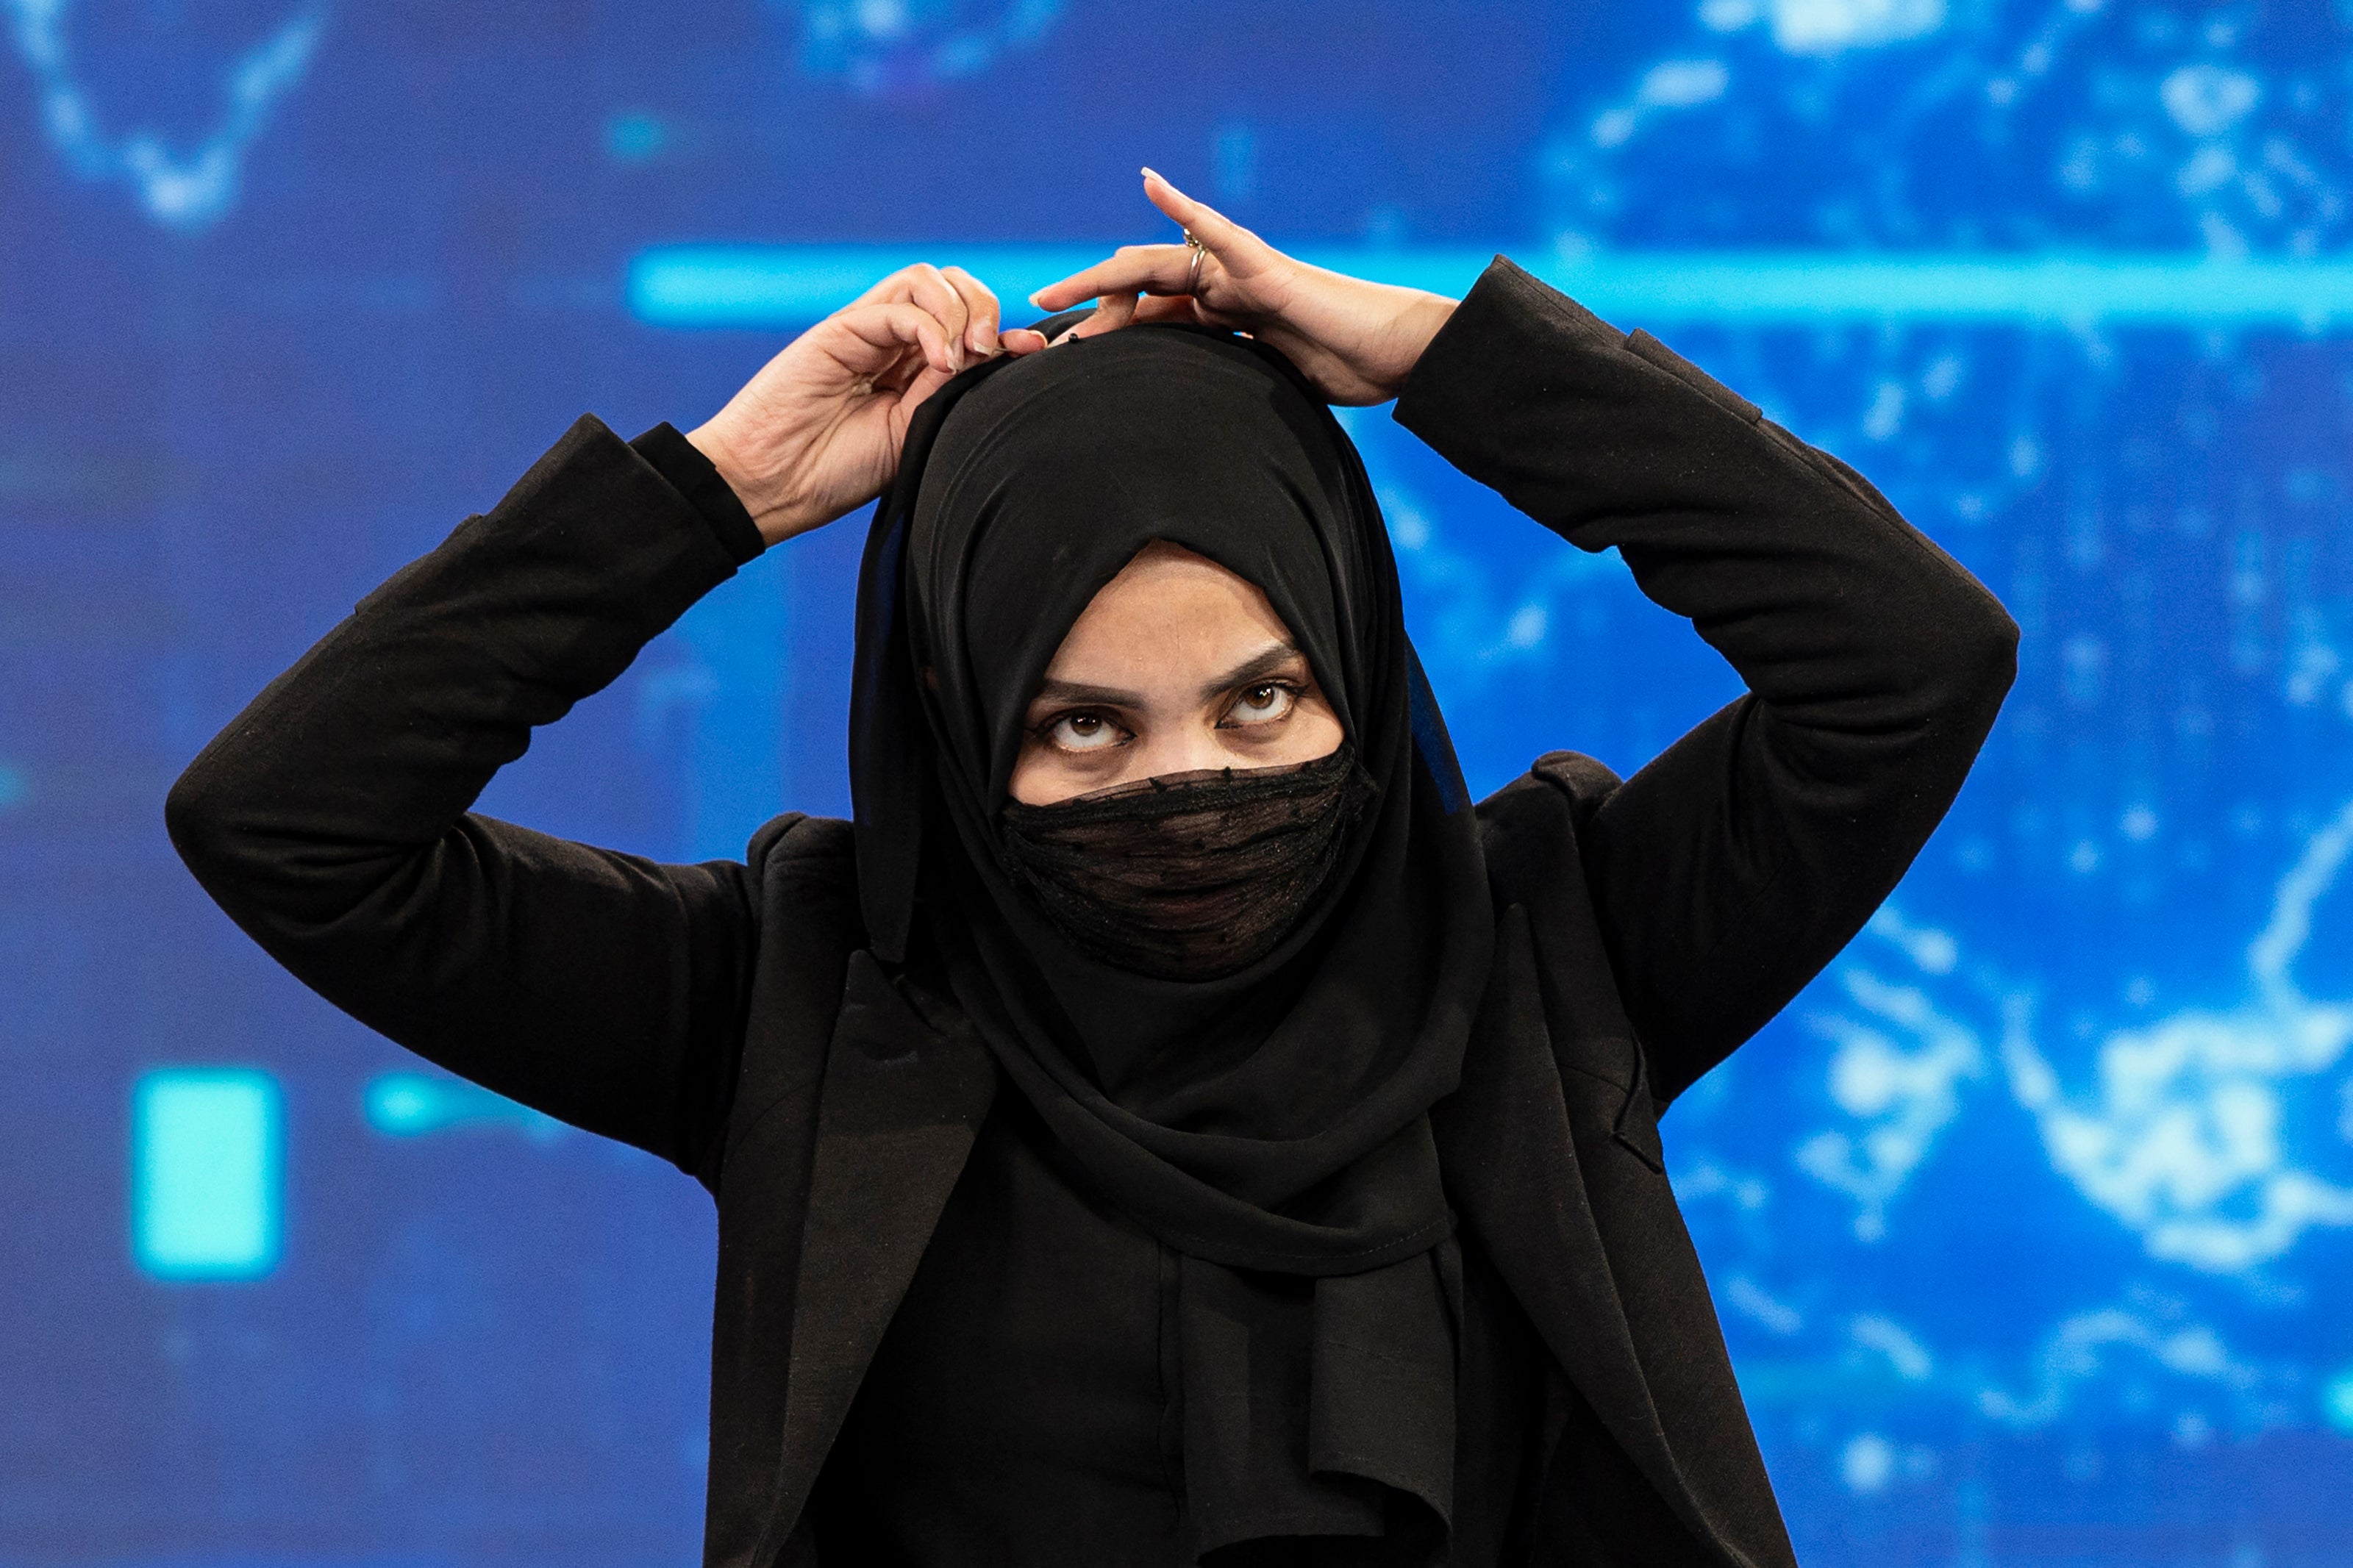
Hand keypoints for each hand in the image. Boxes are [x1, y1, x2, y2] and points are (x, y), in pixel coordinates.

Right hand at [687, 265, 1047, 544]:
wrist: (774, 485)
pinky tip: (938, 364)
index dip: (1007, 330)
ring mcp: (866, 331)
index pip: (971, 322)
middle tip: (990, 353)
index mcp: (914, 369)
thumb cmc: (838, 473)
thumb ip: (954, 392)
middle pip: (954, 285)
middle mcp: (893, 342)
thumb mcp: (916, 434)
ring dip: (960, 309)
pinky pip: (898, 303)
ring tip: (963, 357)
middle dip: (986, 308)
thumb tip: (1011, 354)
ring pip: (928, 279)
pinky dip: (930, 325)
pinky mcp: (840, 328)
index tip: (1035, 353)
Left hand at [1030, 170, 1457, 405]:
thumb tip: (1202, 442)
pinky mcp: (1261, 268)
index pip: (1150, 321)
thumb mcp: (1270, 395)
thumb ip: (1232, 395)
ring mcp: (1239, 276)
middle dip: (1084, 309)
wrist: (1396, 356)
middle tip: (1035, 335)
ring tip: (1052, 292)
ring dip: (1099, 278)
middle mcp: (1223, 292)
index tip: (1060, 363)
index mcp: (1222, 322)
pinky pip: (1215, 233)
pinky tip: (1150, 182)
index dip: (1104, 336)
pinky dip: (1182, 205)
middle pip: (1138, 291)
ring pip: (1154, 266)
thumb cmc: (1349, 374)